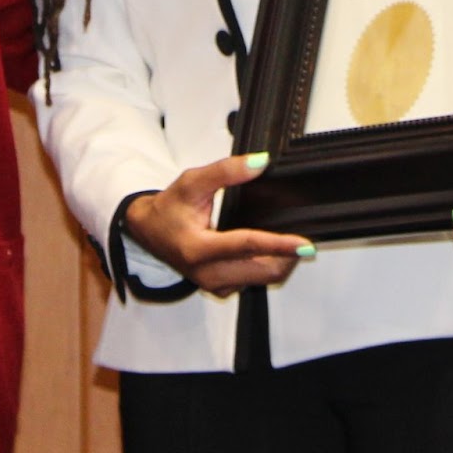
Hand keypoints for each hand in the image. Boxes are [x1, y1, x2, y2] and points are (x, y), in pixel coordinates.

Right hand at [124, 153, 315, 296]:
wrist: (148, 230)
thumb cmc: (170, 207)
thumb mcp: (193, 181)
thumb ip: (226, 171)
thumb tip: (259, 163)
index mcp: (198, 249)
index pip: (247, 247)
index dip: (279, 244)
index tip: (304, 244)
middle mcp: (206, 274)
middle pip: (262, 271)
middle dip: (287, 256)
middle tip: (302, 239)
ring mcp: (213, 285)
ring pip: (262, 280)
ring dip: (280, 263)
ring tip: (289, 243)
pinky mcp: (218, 289)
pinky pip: (252, 282)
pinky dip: (266, 268)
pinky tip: (268, 251)